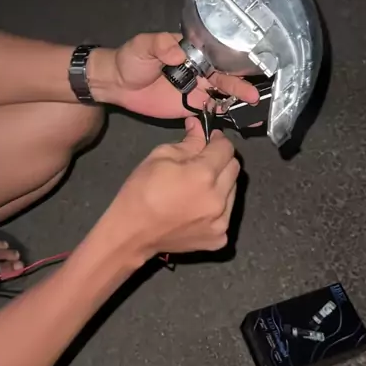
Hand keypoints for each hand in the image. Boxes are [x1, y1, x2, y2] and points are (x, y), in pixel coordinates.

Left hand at [96, 32, 258, 118]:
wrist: (116, 84)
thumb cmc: (130, 59)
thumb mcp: (143, 46)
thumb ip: (160, 45)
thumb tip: (177, 51)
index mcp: (191, 52)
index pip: (216, 55)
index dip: (233, 62)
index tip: (248, 68)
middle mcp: (198, 70)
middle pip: (224, 77)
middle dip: (240, 86)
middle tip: (253, 95)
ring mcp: (195, 89)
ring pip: (221, 95)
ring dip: (237, 101)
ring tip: (254, 110)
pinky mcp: (189, 107)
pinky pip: (210, 111)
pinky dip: (224, 115)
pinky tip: (240, 121)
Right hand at [104, 117, 239, 257]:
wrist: (132, 234)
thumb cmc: (140, 192)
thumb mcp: (159, 157)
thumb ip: (188, 142)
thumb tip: (199, 127)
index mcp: (203, 174)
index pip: (226, 148)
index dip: (217, 141)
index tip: (209, 140)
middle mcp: (218, 198)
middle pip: (234, 168)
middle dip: (221, 161)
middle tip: (203, 163)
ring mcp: (222, 221)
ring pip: (233, 191)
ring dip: (221, 184)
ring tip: (198, 188)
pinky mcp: (220, 237)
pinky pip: (227, 214)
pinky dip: (217, 208)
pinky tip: (197, 209)